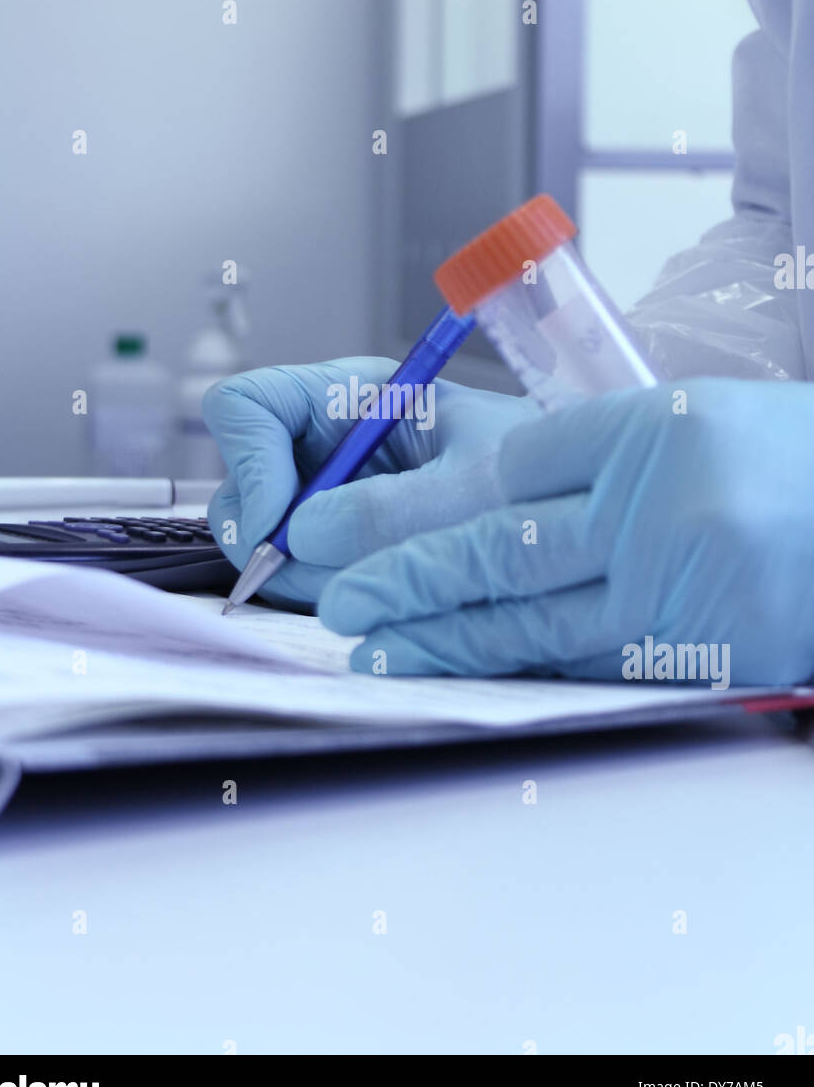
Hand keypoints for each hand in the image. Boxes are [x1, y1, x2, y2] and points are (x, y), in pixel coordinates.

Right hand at [203, 358, 532, 607]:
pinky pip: (300, 580)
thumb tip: (296, 537)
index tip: (281, 525)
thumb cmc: (545, 480)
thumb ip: (386, 512)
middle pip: (241, 486)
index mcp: (353, 396)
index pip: (247, 406)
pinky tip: (386, 597)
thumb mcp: (473, 490)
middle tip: (329, 576)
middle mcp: (329, 445)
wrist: (583, 519)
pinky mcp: (343, 550)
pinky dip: (328, 598)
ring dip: (306, 579)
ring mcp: (331, 501)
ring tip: (386, 581)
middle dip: (272, 540)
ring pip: (266, 545)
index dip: (248, 463)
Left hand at [318, 379, 813, 685]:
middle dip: (398, 558)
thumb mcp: (688, 416)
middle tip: (319, 568)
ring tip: (358, 633)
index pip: (508, 467)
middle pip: (501, 539)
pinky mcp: (696, 660)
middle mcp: (659, 512)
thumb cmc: (787, 459)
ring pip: (526, 615)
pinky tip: (445, 669)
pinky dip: (504, 666)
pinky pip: (578, 663)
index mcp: (653, 431)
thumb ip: (590, 449)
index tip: (341, 509)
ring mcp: (678, 593)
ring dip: (433, 627)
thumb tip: (485, 495)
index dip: (412, 495)